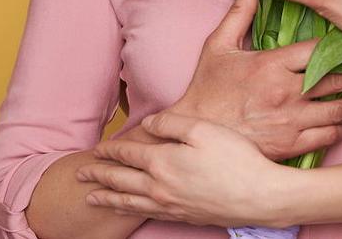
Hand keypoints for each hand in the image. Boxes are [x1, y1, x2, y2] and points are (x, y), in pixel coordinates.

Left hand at [78, 111, 294, 227]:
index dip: (110, 150)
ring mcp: (170, 205)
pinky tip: (127, 208)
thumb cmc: (235, 159)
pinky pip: (145, 214)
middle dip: (98, 175)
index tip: (96, 148)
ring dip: (107, 197)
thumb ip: (171, 124)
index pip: (127, 155)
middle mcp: (160, 187)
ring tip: (91, 196)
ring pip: (129, 202)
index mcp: (162, 162)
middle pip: (120, 180)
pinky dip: (128, 211)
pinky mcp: (183, 216)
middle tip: (80, 173)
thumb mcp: (202, 129)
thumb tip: (147, 125)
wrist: (260, 197)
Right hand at [173, 0, 341, 160]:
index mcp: (272, 64)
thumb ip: (239, 14)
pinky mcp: (290, 145)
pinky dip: (341, 130)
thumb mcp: (218, 46)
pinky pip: (327, 137)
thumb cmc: (206, 90)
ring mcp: (291, 120)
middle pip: (337, 80)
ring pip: (338, 110)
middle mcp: (286, 91)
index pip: (318, 50)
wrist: (194, 134)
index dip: (340, 47)